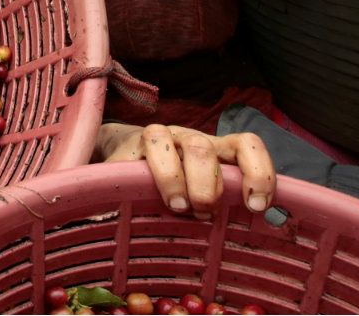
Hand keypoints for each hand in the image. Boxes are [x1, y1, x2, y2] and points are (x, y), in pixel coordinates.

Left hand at [97, 123, 275, 218]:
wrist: (132, 146)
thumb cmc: (125, 171)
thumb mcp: (111, 179)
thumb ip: (102, 195)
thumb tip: (93, 221)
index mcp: (147, 140)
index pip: (157, 142)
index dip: (168, 172)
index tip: (175, 205)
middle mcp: (181, 136)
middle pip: (198, 146)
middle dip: (202, 181)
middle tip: (199, 211)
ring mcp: (209, 142)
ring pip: (236, 143)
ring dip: (245, 175)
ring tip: (249, 205)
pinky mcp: (229, 153)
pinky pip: (254, 150)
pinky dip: (264, 174)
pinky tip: (263, 204)